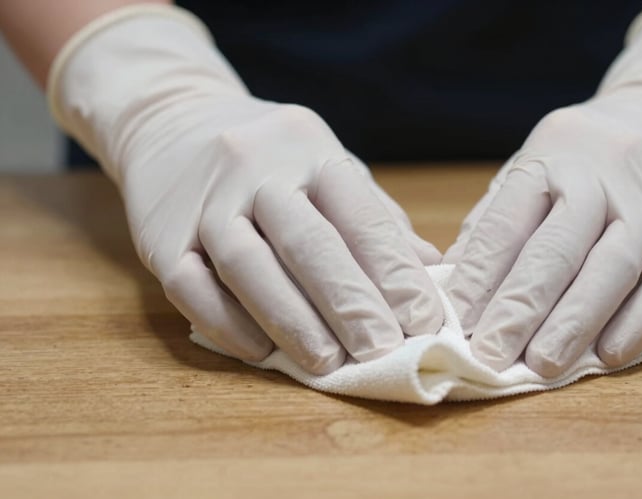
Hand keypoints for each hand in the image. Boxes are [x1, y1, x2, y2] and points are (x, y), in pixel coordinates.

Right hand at [49, 6, 442, 373]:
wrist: (171, 118)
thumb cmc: (268, 155)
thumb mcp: (326, 163)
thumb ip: (375, 215)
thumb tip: (431, 271)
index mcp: (310, 148)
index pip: (360, 216)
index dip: (395, 274)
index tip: (423, 322)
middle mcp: (255, 168)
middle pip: (307, 242)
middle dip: (349, 304)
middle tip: (381, 351)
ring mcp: (204, 202)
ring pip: (248, 267)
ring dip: (292, 322)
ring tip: (327, 364)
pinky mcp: (159, 237)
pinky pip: (191, 288)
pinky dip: (229, 326)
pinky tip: (262, 353)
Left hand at [444, 4, 641, 375]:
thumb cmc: (583, 158)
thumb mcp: (530, 170)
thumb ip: (493, 224)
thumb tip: (451, 287)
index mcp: (545, 163)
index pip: (505, 226)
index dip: (478, 280)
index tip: (457, 325)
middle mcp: (597, 178)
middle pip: (556, 250)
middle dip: (519, 309)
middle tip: (491, 356)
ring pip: (612, 267)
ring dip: (575, 322)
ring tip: (542, 366)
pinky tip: (611, 354)